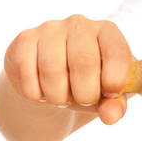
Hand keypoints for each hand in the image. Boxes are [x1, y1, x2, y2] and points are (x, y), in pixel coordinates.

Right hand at [3, 15, 133, 125]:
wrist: (50, 82)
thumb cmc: (87, 84)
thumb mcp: (106, 97)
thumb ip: (115, 106)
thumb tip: (111, 116)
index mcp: (107, 32)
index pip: (116, 51)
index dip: (115, 79)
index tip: (109, 94)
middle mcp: (79, 24)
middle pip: (84, 62)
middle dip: (85, 94)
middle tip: (83, 100)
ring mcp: (50, 29)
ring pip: (52, 70)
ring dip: (58, 96)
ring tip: (61, 96)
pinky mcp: (25, 39)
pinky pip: (26, 73)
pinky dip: (35, 94)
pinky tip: (41, 91)